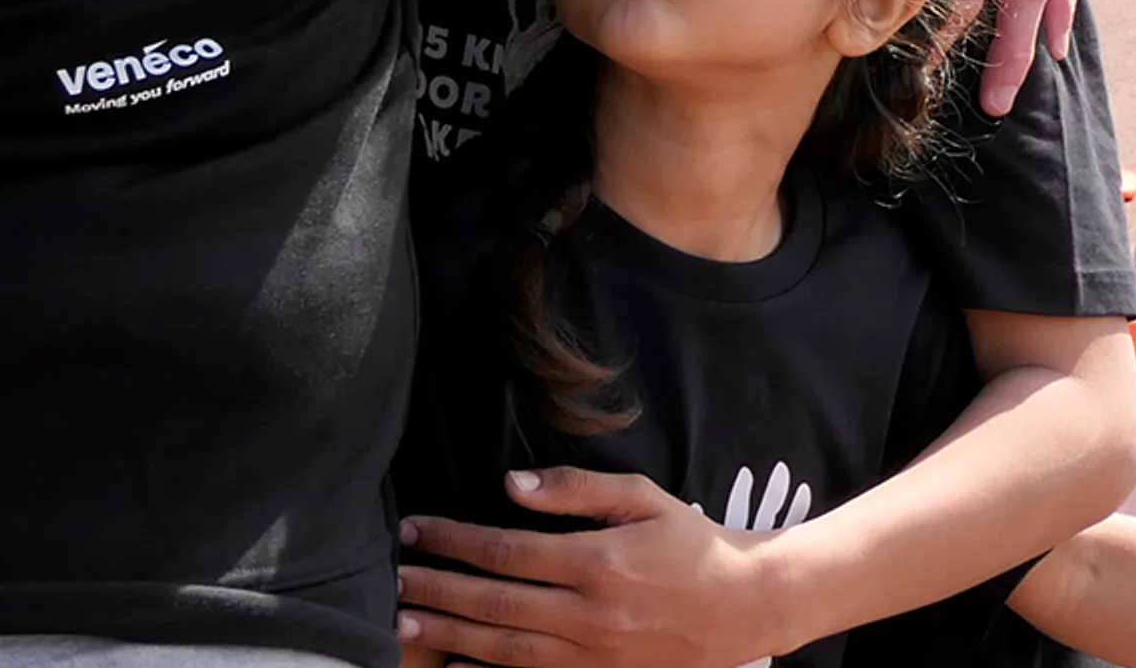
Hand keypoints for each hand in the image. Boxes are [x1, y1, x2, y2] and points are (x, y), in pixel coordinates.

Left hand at [396, 470, 793, 667]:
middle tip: (394, 579)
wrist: (742, 607)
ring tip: (405, 623)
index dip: (454, 540)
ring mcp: (594, 656)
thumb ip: (576, 488)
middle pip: (496, 603)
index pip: (507, 551)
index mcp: (598, 562)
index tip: (415, 529)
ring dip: (450, 637)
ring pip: (506, 650)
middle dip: (438, 590)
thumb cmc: (688, 544)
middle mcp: (591, 615)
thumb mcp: (642, 498)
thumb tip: (511, 484)